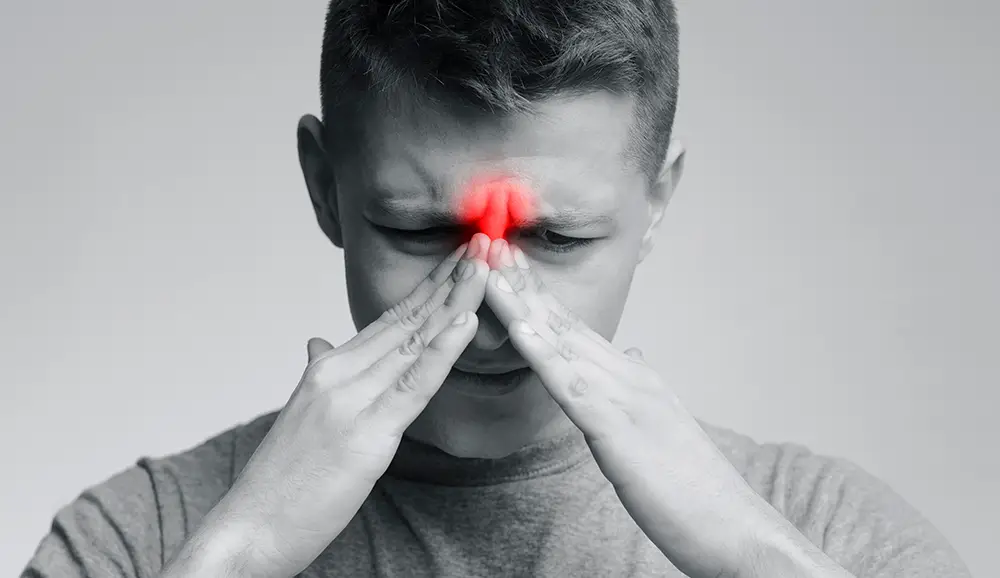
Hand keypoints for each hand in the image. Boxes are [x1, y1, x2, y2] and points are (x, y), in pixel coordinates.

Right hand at [185, 239, 490, 577]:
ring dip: (456, 299)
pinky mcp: (366, 434)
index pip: (389, 319)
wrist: (248, 528)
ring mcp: (351, 400)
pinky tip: (466, 319)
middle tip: (484, 244)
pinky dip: (443, 349)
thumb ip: (317, 372)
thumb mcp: (300, 414)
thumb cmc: (280, 480)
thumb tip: (319, 341)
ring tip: (486, 266)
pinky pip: (413, 384)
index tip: (459, 261)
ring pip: (414, 340)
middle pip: (406, 319)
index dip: (429, 288)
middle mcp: (338, 373)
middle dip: (450, 280)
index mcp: (328, 368)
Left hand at [482, 238, 820, 577]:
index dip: (539, 297)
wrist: (735, 529)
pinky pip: (574, 390)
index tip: (509, 267)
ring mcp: (626, 402)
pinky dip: (545, 357)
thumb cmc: (696, 489)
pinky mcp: (621, 434)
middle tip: (487, 246)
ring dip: (523, 306)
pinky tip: (521, 330)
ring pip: (563, 345)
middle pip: (565, 324)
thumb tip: (629, 356)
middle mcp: (630, 379)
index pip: (576, 330)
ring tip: (490, 272)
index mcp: (634, 380)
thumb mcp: (662, 428)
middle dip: (523, 286)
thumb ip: (639, 390)